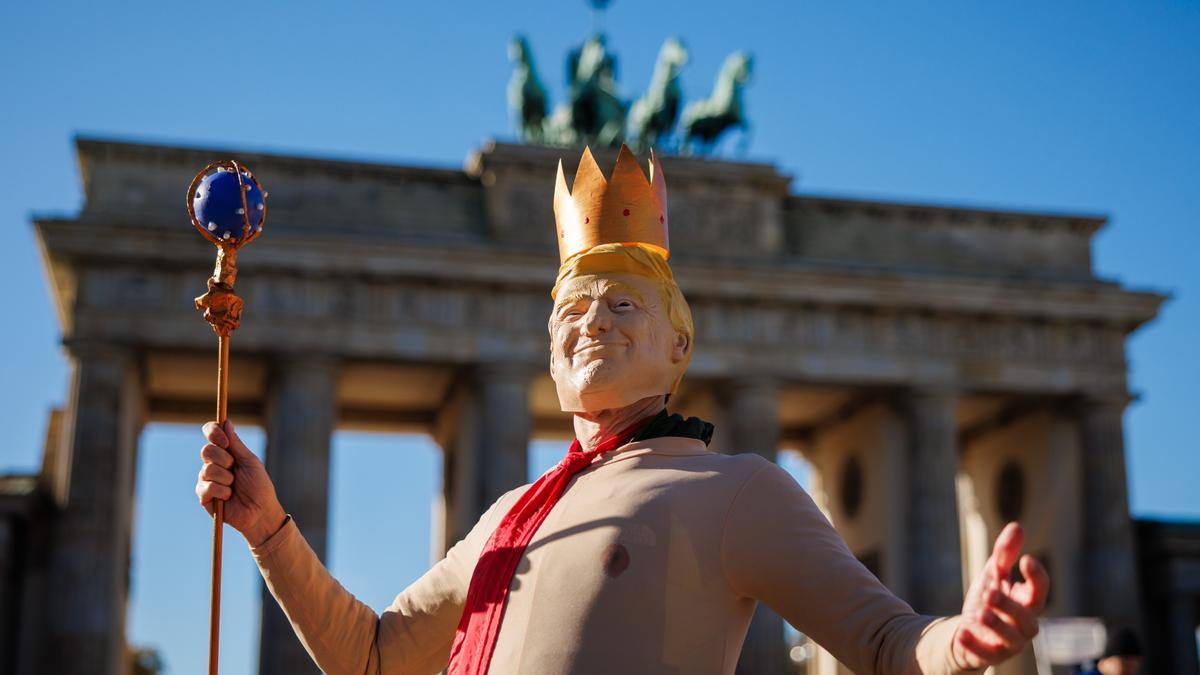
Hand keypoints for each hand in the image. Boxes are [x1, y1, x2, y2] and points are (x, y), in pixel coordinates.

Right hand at [196, 420, 286, 546]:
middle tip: (235, 469)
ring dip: (226, 478)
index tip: (225, 441)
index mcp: (226, 452)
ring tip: (235, 487)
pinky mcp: (204, 496)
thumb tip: (226, 422)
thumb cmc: (259, 486)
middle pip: (206, 450)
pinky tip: (229, 497)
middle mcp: (214, 464)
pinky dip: (222, 491)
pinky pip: (207, 487)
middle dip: (224, 459)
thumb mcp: (250, 462)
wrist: (260, 511)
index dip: (212, 432)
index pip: (211, 434)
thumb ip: (236, 444)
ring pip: (207, 469)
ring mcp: (207, 479)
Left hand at [952, 522, 1049, 668]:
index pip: (1040, 592)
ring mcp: (1006, 644)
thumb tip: (1017, 526)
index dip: (1037, 577)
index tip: (1026, 560)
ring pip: (1011, 640)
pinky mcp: (987, 656)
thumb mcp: (993, 575)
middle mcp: (1022, 626)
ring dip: (997, 626)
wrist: (966, 633)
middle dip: (1011, 607)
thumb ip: (1004, 553)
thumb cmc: (988, 602)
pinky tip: (962, 633)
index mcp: (1026, 604)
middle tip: (991, 593)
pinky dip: (974, 645)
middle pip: (1027, 620)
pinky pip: (984, 655)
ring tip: (981, 612)